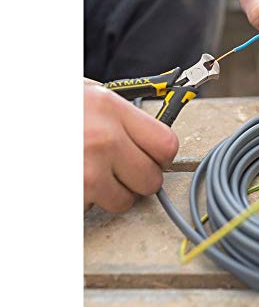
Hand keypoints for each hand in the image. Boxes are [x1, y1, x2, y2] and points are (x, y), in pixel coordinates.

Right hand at [84, 79, 177, 212]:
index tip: (152, 158)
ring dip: (110, 194)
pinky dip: (84, 202)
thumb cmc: (42, 107)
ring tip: (87, 175)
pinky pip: (93, 210)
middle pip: (151, 179)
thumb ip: (120, 115)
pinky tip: (72, 182)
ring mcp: (86, 171)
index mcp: (110, 108)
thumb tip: (149, 136)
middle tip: (117, 170)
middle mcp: (103, 139)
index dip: (161, 156)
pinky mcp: (71, 196)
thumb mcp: (83, 96)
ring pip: (124, 202)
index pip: (166, 144)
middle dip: (137, 179)